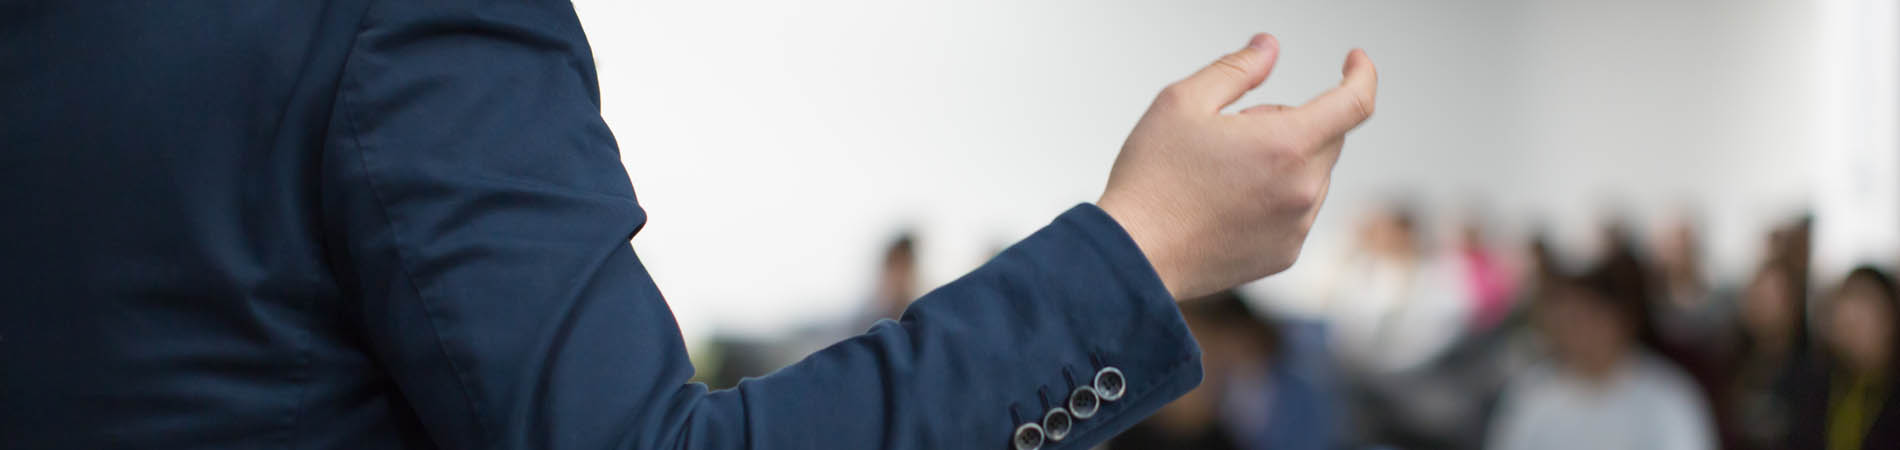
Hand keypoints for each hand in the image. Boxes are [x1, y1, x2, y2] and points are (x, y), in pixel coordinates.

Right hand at [1098, 33, 1377, 299]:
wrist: (1134, 255)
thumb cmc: (1152, 179)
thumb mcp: (1183, 102)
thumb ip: (1237, 68)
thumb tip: (1269, 49)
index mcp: (1286, 145)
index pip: (1355, 102)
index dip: (1361, 73)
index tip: (1353, 61)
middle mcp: (1303, 189)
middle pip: (1328, 137)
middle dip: (1292, 122)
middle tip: (1234, 131)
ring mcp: (1297, 227)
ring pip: (1313, 175)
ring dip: (1286, 161)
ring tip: (1223, 174)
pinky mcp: (1284, 254)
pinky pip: (1297, 211)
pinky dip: (1276, 197)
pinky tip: (1226, 203)